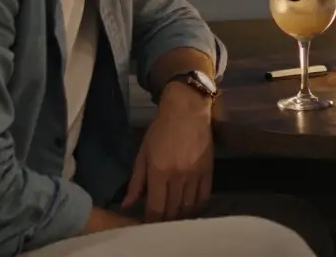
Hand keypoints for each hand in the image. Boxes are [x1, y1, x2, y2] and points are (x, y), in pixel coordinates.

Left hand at [121, 82, 213, 221]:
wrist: (187, 111)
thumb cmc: (160, 130)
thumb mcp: (143, 153)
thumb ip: (136, 181)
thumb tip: (127, 205)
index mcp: (158, 172)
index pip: (155, 207)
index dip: (151, 220)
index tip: (147, 224)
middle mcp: (178, 177)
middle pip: (172, 210)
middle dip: (165, 220)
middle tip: (160, 222)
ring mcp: (195, 175)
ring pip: (188, 207)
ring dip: (180, 215)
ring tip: (174, 217)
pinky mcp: (208, 171)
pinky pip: (203, 197)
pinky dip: (196, 206)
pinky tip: (190, 207)